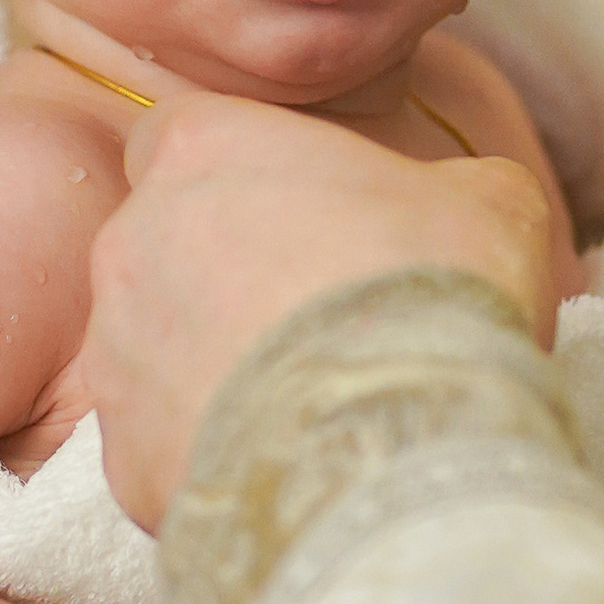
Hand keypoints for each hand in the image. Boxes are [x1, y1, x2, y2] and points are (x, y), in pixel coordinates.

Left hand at [87, 95, 560, 531]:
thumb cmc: (436, 291)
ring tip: (304, 402)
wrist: (399, 444)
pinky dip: (210, 454)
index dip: (236, 177)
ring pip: (153, 353)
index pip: (179, 138)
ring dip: (212, 369)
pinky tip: (285, 464)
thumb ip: (444, 185)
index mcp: (202, 150)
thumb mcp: (488, 200)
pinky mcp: (125, 457)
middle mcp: (132, 241)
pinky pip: (162, 446)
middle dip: (221, 278)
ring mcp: (115, 356)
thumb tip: (454, 208)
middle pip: (161, 248)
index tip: (297, 219)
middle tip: (313, 317)